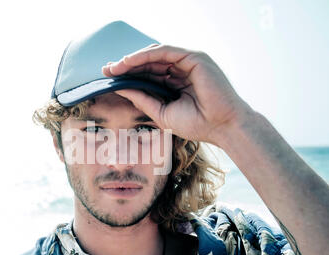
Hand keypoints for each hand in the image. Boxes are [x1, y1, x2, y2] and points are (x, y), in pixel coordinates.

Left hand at [102, 44, 252, 145]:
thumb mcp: (161, 112)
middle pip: (148, 63)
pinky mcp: (194, 57)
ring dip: (132, 59)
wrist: (222, 127)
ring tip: (114, 67)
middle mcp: (181, 70)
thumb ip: (143, 99)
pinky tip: (129, 61)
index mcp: (176, 83)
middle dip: (126, 66)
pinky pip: (164, 52)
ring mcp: (188, 62)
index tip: (109, 78)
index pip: (148, 74)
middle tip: (106, 70)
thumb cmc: (197, 124)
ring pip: (154, 55)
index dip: (129, 75)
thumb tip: (120, 89)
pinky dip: (145, 55)